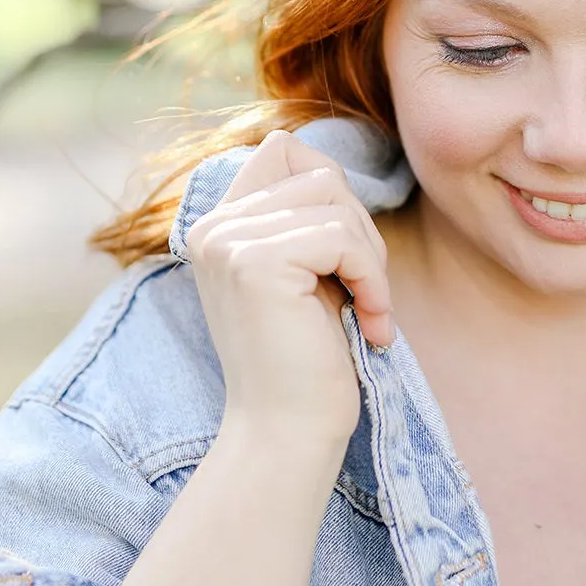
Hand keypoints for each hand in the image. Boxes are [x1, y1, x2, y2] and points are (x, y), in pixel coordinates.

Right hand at [184, 129, 394, 447]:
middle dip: (360, 231)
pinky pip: (342, 237)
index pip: (283, 149)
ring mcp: (228, 242)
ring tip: (368, 309)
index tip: (343, 258)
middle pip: (319, 174)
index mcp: (218, 225)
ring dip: (370, 256)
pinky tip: (370, 324)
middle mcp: (212, 226)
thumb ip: (301, 217)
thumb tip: (321, 161)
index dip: (332, 191)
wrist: (288, 436)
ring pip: (333, 199)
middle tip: (366, 294)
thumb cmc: (308, 361)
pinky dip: (373, 278)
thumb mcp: (303, 274)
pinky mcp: (254, 263)